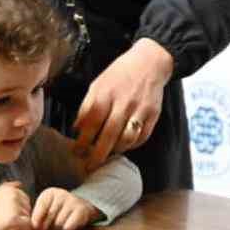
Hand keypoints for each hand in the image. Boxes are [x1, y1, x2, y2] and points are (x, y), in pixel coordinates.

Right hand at [0, 181, 31, 229]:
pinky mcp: (14, 219)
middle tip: (6, 219)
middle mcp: (13, 195)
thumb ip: (9, 188)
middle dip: (21, 214)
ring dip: (22, 222)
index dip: (19, 208)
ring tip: (7, 223)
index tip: (7, 212)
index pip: (25, 198)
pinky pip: (28, 225)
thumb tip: (20, 184)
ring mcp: (14, 207)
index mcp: (9, 188)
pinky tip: (14, 229)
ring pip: (28, 216)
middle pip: (28, 207)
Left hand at [30, 187, 99, 229]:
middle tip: (49, 228)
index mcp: (49, 193)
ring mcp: (72, 201)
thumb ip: (37, 220)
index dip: (36, 219)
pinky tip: (69, 223)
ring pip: (58, 223)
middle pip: (49, 217)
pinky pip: (68, 226)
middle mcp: (61, 194)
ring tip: (61, 223)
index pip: (41, 207)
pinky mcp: (81, 209)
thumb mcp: (46, 212)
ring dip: (58, 228)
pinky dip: (67, 229)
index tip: (35, 227)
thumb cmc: (58, 212)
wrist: (81, 209)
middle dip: (47, 226)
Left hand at [72, 39, 173, 170]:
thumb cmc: (119, 75)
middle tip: (89, 166)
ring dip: (115, 150)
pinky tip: (123, 145)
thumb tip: (77, 128)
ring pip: (127, 139)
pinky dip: (132, 145)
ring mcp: (140, 110)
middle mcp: (123, 103)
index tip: (76, 152)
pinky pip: (142, 137)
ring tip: (107, 155)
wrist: (149, 63)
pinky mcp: (153, 115)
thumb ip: (87, 106)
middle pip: (108, 135)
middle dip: (97, 154)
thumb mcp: (97, 84)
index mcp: (106, 94)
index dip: (83, 140)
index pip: (91, 123)